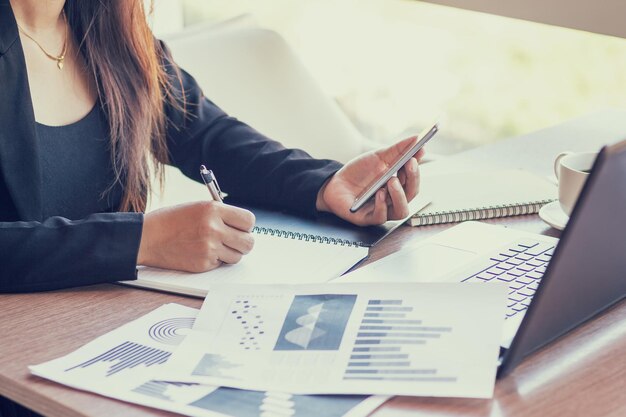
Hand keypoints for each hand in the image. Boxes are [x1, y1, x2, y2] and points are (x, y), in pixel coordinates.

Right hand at [137, 202, 255, 271]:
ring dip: (230, 253)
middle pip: (248, 242)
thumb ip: (221, 215)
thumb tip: (243, 226)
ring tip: (214, 246)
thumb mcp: (198, 207)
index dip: (246, 226)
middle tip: (233, 240)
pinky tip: (200, 252)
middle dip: (243, 242)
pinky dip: (214, 260)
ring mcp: (209, 248)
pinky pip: (221, 264)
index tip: (241, 227)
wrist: (147, 237)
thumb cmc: (171, 221)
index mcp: (214, 209)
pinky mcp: (203, 263)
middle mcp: (214, 228)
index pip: (249, 220)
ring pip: (237, 256)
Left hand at [316, 136, 424, 225]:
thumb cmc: (358, 172)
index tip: (420, 151)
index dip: (418, 166)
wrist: (335, 183)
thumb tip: (416, 138)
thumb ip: (397, 150)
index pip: (413, 179)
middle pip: (411, 194)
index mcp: (398, 185)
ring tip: (392, 181)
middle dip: (413, 178)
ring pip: (401, 210)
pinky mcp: (368, 218)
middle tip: (409, 164)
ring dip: (399, 195)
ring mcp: (382, 210)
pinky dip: (382, 205)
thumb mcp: (377, 157)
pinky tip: (379, 193)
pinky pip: (380, 216)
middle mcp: (393, 199)